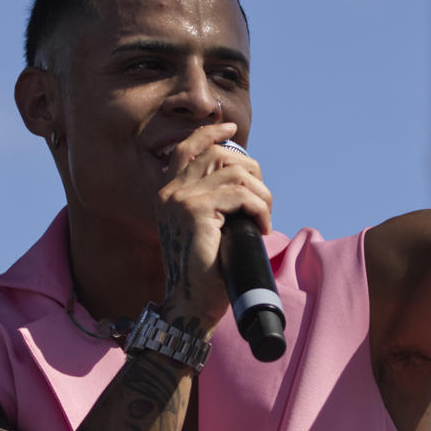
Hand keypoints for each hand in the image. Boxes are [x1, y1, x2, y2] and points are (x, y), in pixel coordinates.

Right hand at [154, 122, 272, 325]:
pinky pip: (242, 194)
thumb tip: (243, 180)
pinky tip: (262, 226)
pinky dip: (260, 208)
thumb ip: (212, 202)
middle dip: (250, 170)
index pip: (186, 148)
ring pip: (236, 173)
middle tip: (263, 197)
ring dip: (261, 194)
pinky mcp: (197, 211)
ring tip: (264, 217)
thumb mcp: (205, 229)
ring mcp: (181, 199)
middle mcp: (169, 192)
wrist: (191, 304)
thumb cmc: (203, 273)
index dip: (209, 133)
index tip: (230, 126)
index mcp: (166, 194)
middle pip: (218, 155)